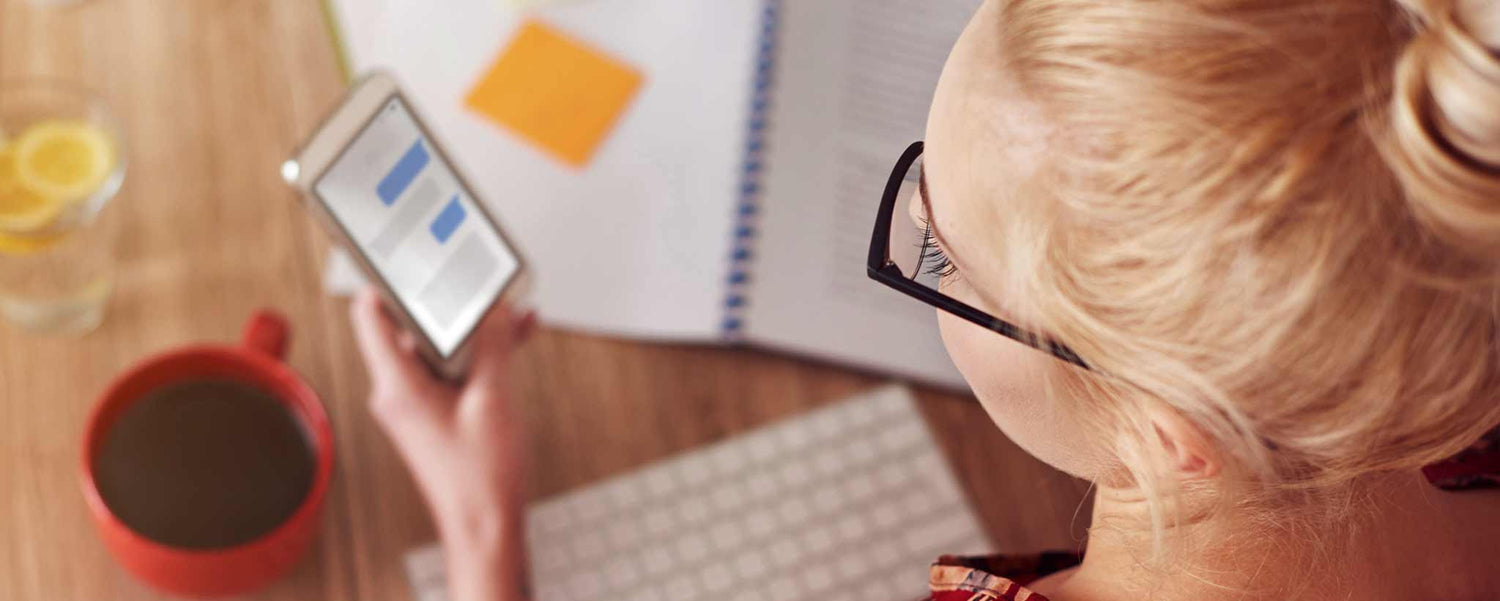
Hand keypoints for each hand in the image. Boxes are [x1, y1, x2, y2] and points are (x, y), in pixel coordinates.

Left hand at [349, 288, 535, 600]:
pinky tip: (515, 335)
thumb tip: (493, 309)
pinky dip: (480, 353)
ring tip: (507, 306)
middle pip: (413, 326)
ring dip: (473, 327)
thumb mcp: (493, 398)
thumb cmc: (480, 476)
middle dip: (448, 300)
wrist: (486, 524)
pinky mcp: (438, 413)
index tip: (398, 252)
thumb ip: (493, 345)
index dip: (383, 280)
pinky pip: (454, 370)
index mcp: (398, 386)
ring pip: (440, 348)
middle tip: (471, 273)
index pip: (371, 317)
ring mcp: (418, 403)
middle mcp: (400, 391)